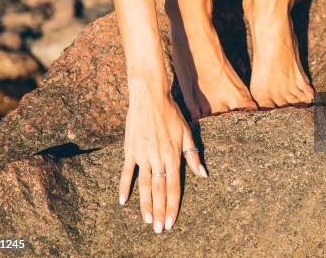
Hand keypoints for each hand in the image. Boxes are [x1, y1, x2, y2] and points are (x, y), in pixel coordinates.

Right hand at [119, 79, 206, 232]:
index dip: (172, 206)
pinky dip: (123, 186)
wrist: (150, 96)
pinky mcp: (130, 149)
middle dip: (159, 211)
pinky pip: (126, 171)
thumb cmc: (171, 113)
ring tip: (146, 221)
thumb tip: (203, 174)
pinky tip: (122, 201)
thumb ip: (193, 155)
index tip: (171, 222)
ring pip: (144, 185)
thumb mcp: (187, 133)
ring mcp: (142, 155)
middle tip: (158, 229)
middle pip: (158, 190)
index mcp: (173, 155)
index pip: (173, 187)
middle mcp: (157, 158)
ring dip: (144, 204)